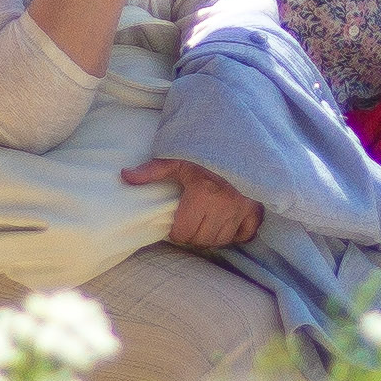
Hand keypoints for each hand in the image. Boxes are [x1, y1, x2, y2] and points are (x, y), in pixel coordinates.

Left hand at [125, 158, 263, 251]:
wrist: (240, 140)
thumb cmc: (205, 151)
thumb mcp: (177, 158)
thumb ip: (153, 170)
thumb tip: (125, 175)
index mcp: (202, 196)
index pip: (184, 233)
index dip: (177, 230)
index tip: (177, 223)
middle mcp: (223, 206)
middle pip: (201, 240)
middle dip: (193, 234)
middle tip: (190, 223)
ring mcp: (242, 210)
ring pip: (221, 240)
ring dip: (211, 236)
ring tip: (206, 224)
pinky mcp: (256, 210)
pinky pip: (245, 234)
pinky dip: (236, 234)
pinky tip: (228, 226)